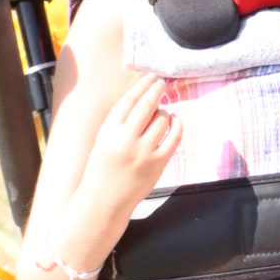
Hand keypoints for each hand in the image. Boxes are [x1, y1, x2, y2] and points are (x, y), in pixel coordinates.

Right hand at [87, 71, 181, 208]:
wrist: (104, 201)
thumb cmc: (102, 169)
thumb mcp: (103, 140)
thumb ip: (120, 122)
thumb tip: (143, 97)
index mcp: (108, 131)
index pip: (128, 100)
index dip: (141, 86)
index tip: (150, 77)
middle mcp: (125, 139)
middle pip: (146, 105)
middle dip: (156, 90)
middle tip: (162, 82)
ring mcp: (143, 152)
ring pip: (161, 119)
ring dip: (164, 112)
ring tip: (162, 113)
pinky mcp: (157, 164)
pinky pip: (174, 138)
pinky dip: (176, 126)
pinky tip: (174, 122)